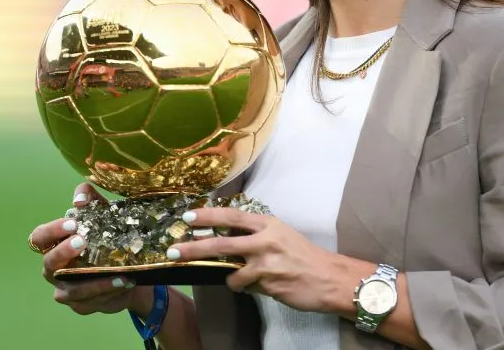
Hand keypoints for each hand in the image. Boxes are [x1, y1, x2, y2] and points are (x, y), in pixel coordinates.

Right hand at [28, 182, 152, 316]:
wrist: (127, 267)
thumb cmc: (106, 234)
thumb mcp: (101, 211)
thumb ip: (89, 197)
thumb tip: (79, 199)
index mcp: (55, 245)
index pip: (39, 238)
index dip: (51, 231)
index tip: (72, 223)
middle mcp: (54, 269)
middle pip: (49, 264)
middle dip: (64, 253)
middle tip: (83, 241)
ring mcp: (66, 290)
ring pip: (74, 290)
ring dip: (96, 281)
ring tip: (119, 272)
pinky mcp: (82, 306)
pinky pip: (93, 302)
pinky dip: (110, 292)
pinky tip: (126, 281)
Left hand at [168, 207, 345, 312]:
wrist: (329, 277)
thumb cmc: (305, 256)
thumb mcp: (281, 236)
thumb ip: (255, 235)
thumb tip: (226, 238)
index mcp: (268, 224)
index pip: (232, 216)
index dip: (208, 216)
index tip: (188, 217)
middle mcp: (265, 240)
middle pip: (221, 243)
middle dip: (193, 248)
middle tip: (173, 251)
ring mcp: (266, 263)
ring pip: (231, 272)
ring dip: (230, 278)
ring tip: (243, 279)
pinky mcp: (268, 283)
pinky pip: (245, 287)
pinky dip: (246, 288)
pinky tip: (263, 286)